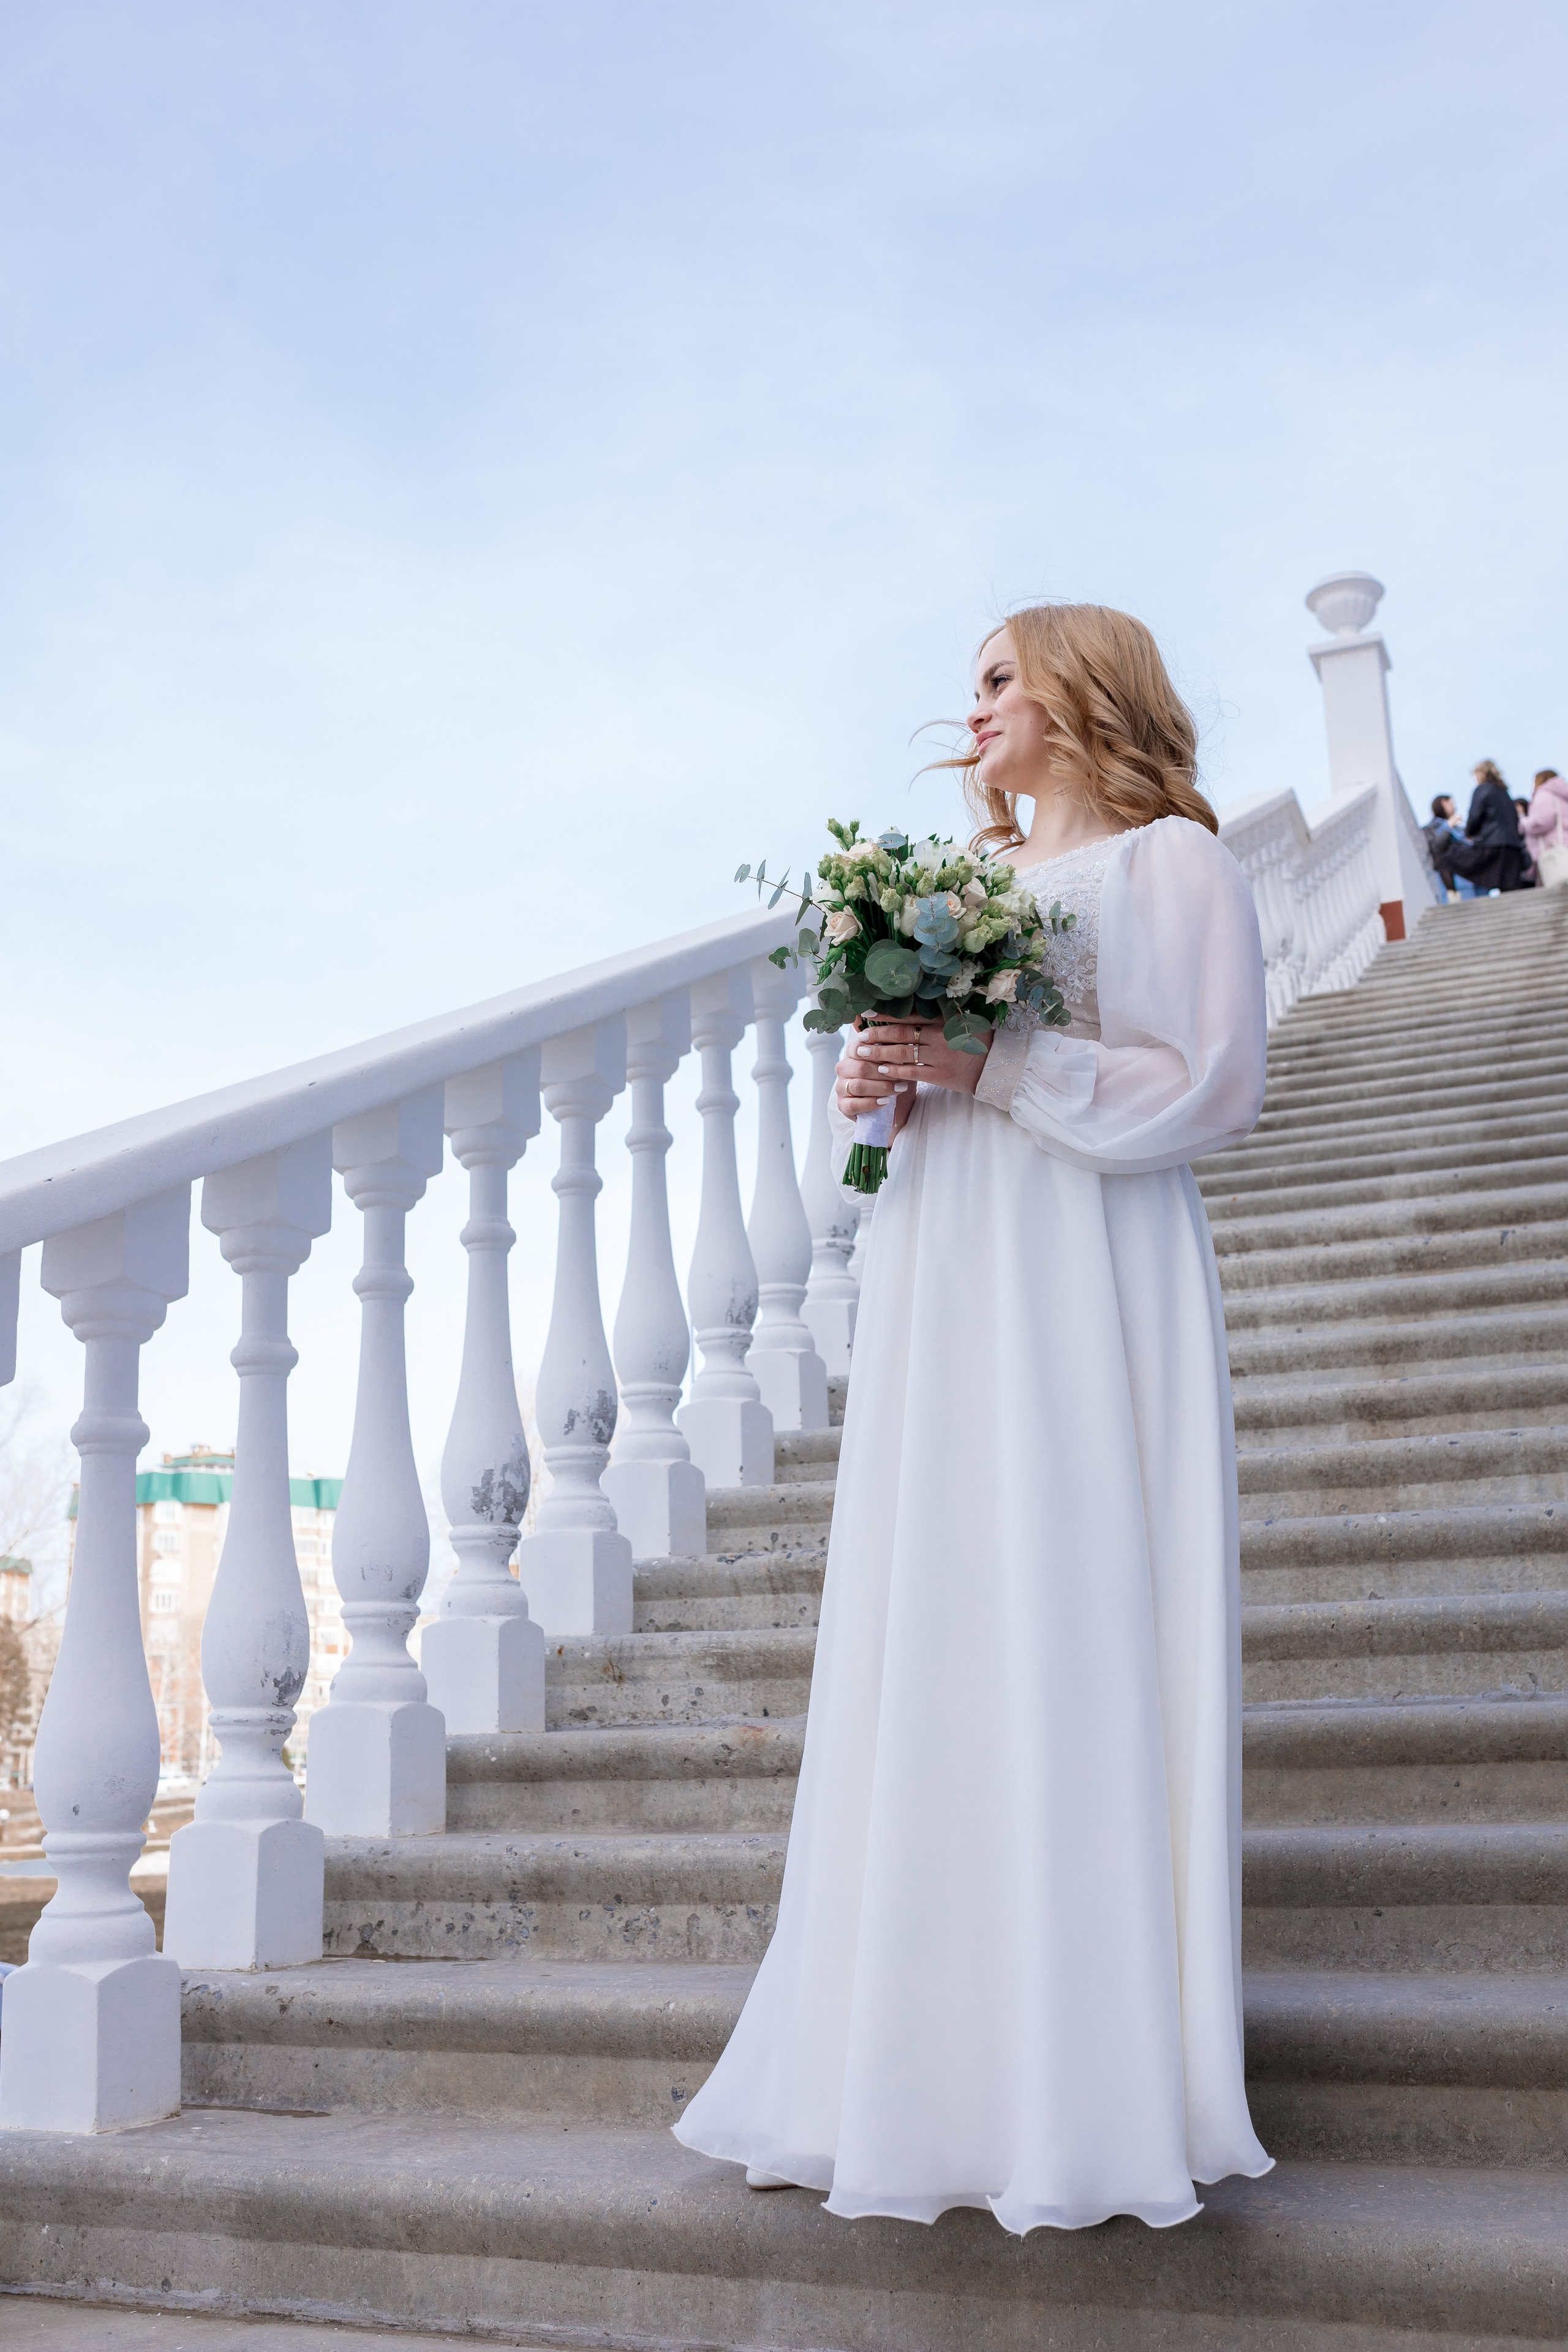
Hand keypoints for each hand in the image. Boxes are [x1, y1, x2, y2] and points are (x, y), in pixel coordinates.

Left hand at [833, 1018, 989, 1127]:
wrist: (995, 1067)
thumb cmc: (976, 1043)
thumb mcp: (960, 1023)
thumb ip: (938, 1017)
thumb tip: (910, 1011)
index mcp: (943, 1020)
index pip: (909, 1015)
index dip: (886, 1014)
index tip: (868, 1013)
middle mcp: (939, 1036)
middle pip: (901, 1033)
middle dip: (878, 1034)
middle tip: (861, 1036)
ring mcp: (938, 1056)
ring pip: (902, 1052)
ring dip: (880, 1051)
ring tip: (863, 1051)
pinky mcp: (939, 1075)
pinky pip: (911, 1072)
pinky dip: (895, 1070)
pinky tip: (881, 1069)